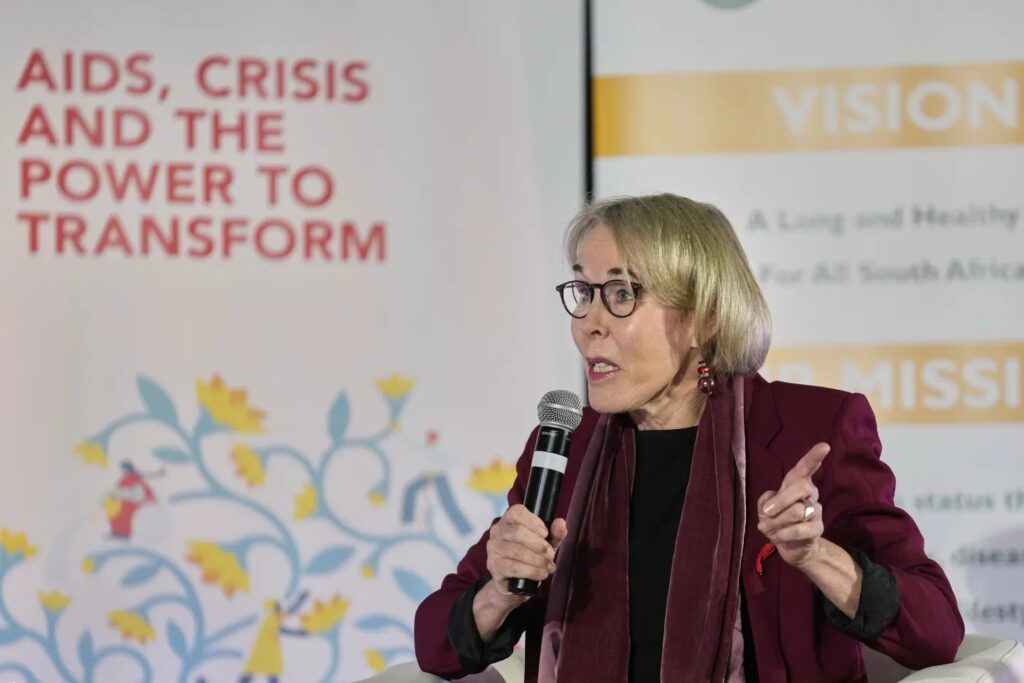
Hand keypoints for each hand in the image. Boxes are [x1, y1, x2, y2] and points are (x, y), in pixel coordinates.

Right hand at [484, 504, 566, 605]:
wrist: (514, 583)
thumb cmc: (530, 556)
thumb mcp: (546, 543)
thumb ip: (555, 533)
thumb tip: (560, 523)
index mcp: (509, 519)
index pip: (517, 512)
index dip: (534, 522)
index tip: (545, 534)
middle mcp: (497, 530)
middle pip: (518, 532)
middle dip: (539, 545)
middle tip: (550, 555)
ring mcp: (494, 548)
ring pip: (516, 551)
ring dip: (537, 560)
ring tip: (548, 566)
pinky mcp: (494, 566)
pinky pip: (513, 567)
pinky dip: (531, 571)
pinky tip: (541, 574)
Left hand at [757, 442, 828, 568]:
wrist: (792, 547)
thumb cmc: (777, 522)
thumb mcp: (765, 510)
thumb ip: (766, 502)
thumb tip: (772, 501)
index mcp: (796, 484)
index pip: (805, 468)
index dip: (813, 457)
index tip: (824, 446)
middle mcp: (810, 494)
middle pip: (801, 486)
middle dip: (780, 500)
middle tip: (766, 512)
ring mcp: (816, 511)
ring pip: (796, 510)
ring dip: (776, 521)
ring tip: (767, 528)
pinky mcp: (818, 529)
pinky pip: (799, 529)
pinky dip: (783, 534)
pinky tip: (777, 537)